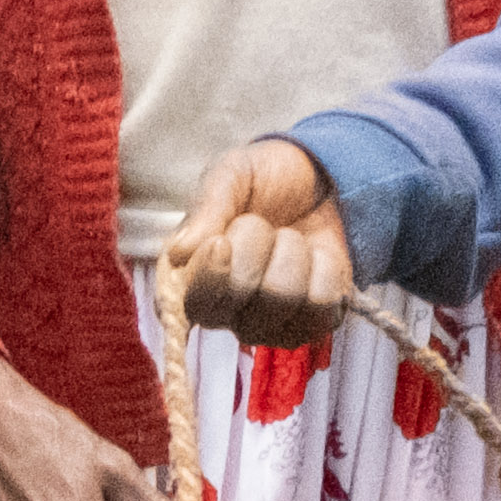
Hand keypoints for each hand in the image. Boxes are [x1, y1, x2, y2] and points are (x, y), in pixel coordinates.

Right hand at [168, 140, 355, 346]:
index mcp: (193, 282)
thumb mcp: (230, 175)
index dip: (211, 274)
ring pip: (284, 295)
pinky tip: (314, 258)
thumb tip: (177, 253)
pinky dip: (323, 267)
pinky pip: (321, 303)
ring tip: (288, 238)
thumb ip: (205, 209)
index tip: (221, 241)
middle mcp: (228, 314)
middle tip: (259, 224)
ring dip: (291, 251)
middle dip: (255, 244)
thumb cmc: (263, 183)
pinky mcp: (313, 324)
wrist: (318, 181)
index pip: (194, 305)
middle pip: (241, 294)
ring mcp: (271, 324)